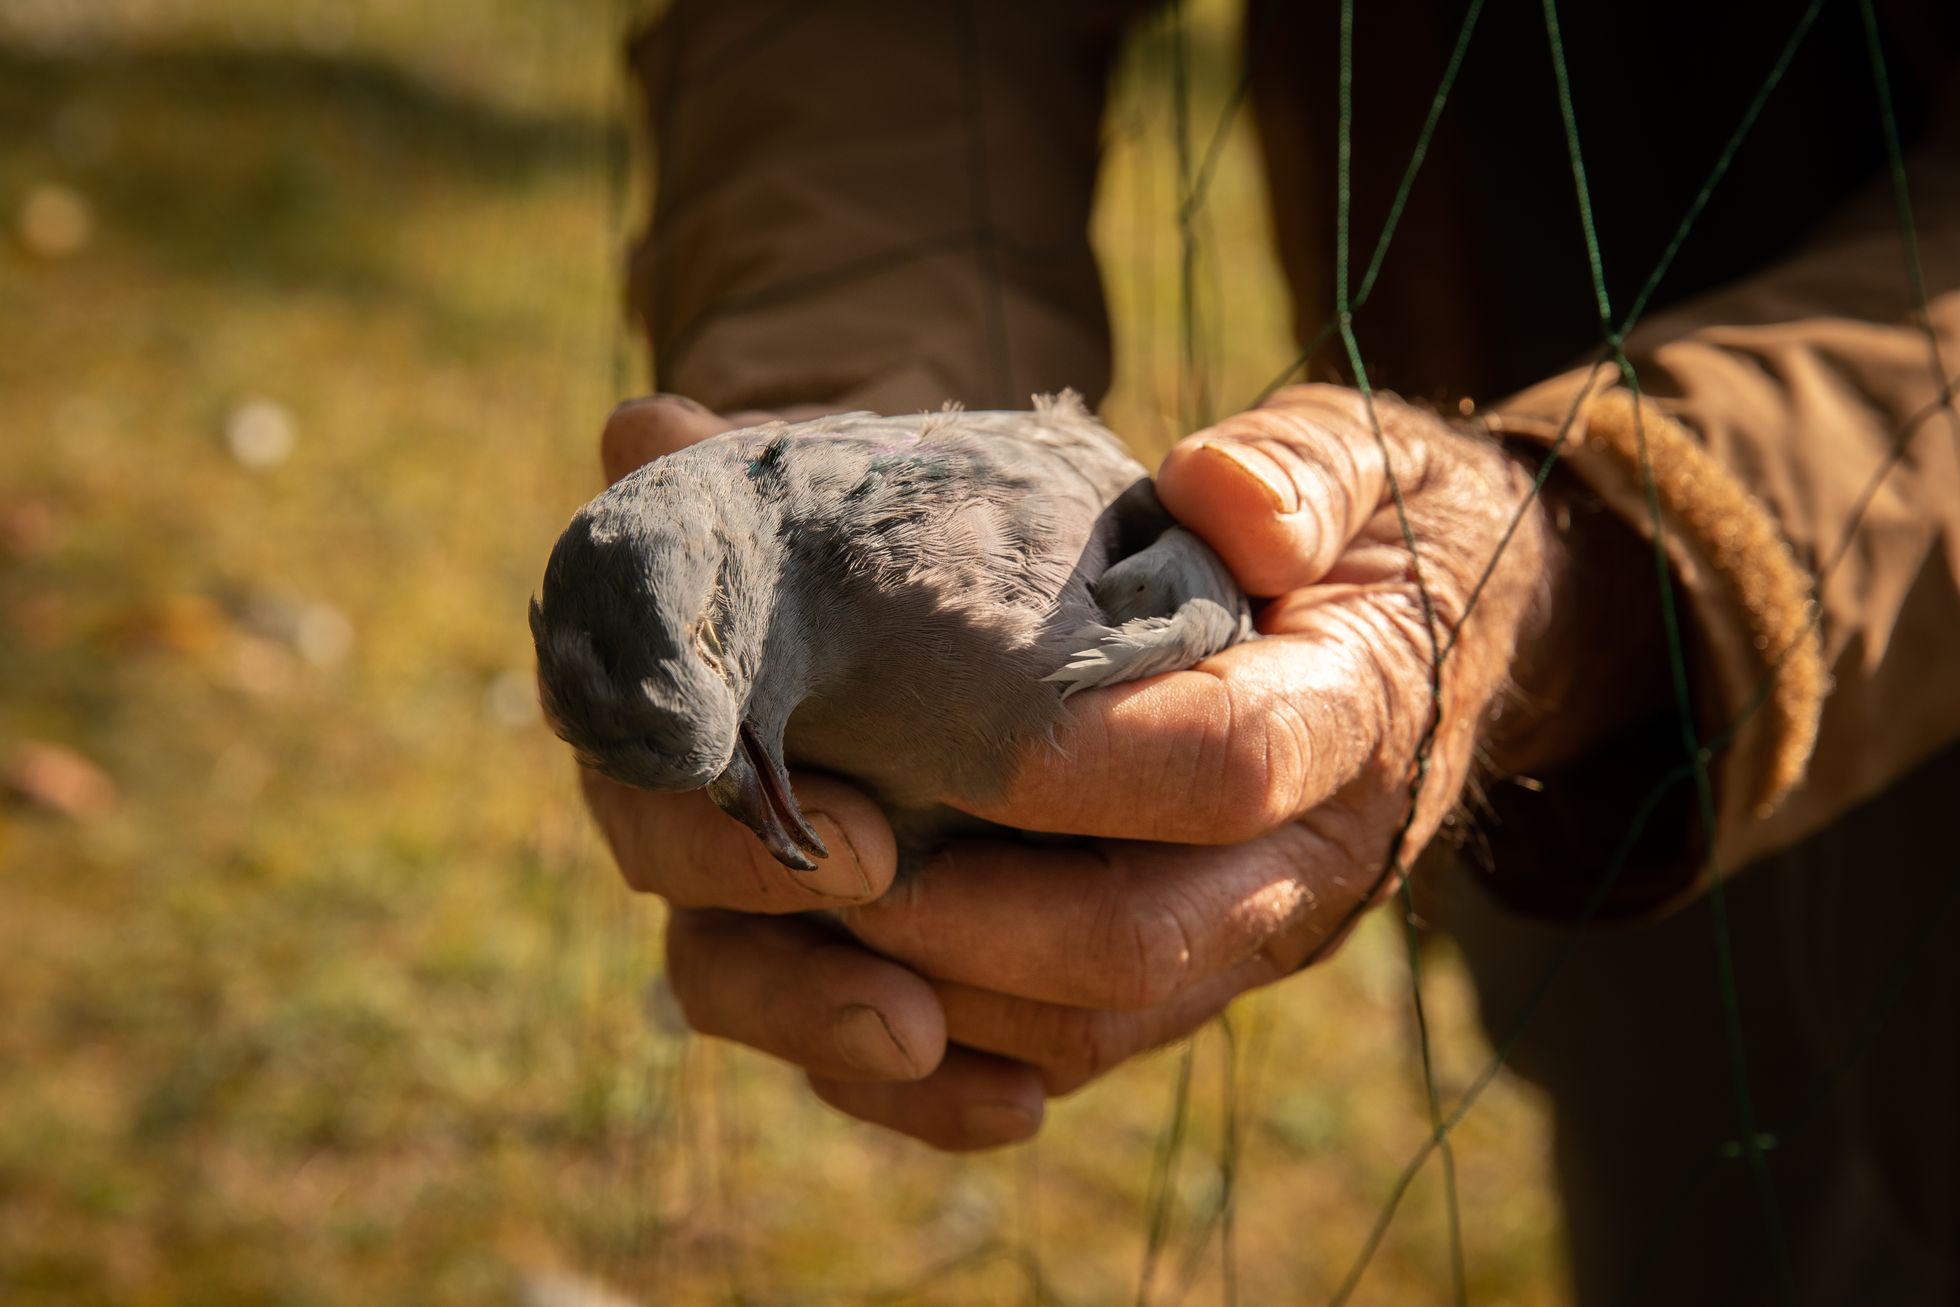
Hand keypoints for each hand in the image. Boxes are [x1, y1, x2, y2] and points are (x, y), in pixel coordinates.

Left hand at [572, 386, 1601, 1149]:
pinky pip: (1062, 1054)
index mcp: (1357, 722)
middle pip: (1137, 948)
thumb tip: (1220, 494)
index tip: (925, 726)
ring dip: (930, 999)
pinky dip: (942, 1050)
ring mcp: (1241, 940)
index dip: (1077, 763)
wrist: (1441, 640)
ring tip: (794, 921)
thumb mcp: (1360, 459)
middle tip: (818, 856)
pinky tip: (830, 985)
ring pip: (1086, 1032)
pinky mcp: (1185, 978)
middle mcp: (1305, 868)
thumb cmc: (1372, 532)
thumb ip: (1301, 468)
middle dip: (965, 923)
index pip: (1228, 768)